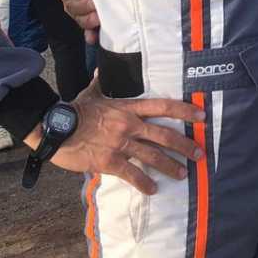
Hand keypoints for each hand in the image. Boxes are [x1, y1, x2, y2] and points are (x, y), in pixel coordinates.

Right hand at [25, 77, 204, 194]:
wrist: (55, 127)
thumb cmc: (74, 110)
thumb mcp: (91, 92)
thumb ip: (101, 81)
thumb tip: (101, 67)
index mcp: (128, 108)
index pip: (163, 106)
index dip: (184, 110)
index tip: (201, 115)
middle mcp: (129, 125)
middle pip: (164, 134)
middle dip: (185, 145)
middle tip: (200, 153)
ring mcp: (120, 144)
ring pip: (152, 156)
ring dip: (170, 166)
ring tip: (183, 174)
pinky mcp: (109, 161)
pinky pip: (132, 174)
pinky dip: (144, 183)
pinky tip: (153, 189)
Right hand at [57, 0, 98, 43]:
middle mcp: (71, 1)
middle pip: (71, 7)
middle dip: (84, 6)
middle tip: (96, 5)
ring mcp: (80, 14)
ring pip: (79, 20)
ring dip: (88, 20)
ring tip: (98, 17)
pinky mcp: (90, 25)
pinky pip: (88, 33)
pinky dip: (91, 35)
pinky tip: (94, 37)